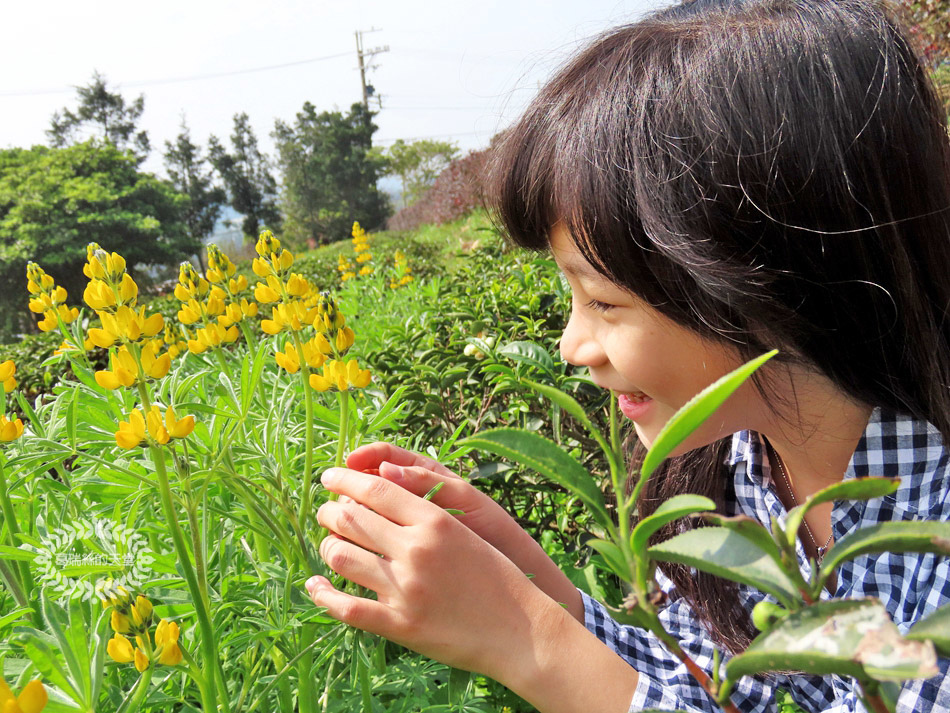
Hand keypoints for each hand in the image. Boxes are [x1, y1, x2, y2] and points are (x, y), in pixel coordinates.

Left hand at [308, 467, 559, 678]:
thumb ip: (425, 510)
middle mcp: (415, 550)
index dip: (345, 478)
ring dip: (327, 546)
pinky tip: (316, 586)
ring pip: (341, 557)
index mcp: (434, 521)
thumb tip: (382, 486)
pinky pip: (345, 607)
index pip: (375, 489)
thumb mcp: (466, 530)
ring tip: (329, 543)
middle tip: (324, 510)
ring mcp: (404, 589)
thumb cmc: (497, 576)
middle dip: (329, 511)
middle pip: (351, 518)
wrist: (521, 630)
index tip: (329, 476)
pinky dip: (322, 594)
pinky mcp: (398, 625)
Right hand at [345, 442, 515, 551]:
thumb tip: (386, 468)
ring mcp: (401, 526)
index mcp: (422, 474)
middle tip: (341, 496)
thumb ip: (427, 481)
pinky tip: (351, 548)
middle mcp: (407, 498)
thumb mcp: (463, 498)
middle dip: (350, 487)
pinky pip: (371, 544)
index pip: (384, 455)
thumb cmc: (490, 526)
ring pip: (364, 514)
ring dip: (349, 515)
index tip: (348, 462)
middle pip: (367, 485)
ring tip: (341, 522)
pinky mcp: (398, 552)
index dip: (364, 456)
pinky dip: (358, 543)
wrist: (508, 567)